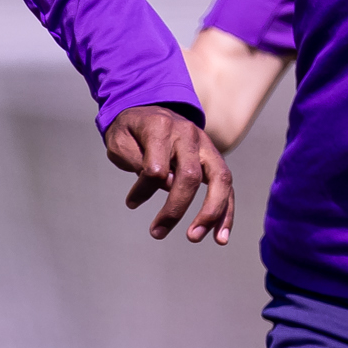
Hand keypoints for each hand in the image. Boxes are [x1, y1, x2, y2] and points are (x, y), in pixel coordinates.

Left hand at [106, 105, 233, 242]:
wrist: (150, 110)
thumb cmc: (132, 131)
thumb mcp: (120, 141)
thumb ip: (138, 161)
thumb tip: (166, 184)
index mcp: (161, 127)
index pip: (156, 167)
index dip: (144, 190)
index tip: (132, 202)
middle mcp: (188, 134)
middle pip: (190, 176)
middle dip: (176, 209)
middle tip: (157, 233)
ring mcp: (206, 146)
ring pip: (219, 180)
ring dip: (211, 213)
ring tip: (195, 237)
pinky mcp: (215, 158)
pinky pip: (227, 186)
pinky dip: (226, 212)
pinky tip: (220, 236)